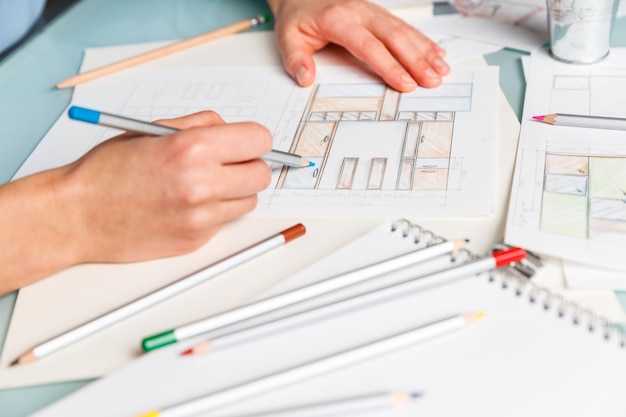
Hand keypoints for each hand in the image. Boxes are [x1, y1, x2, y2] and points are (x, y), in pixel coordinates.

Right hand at [61, 111, 272, 262]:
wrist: (78, 214)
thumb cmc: (108, 171)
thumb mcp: (153, 130)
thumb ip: (200, 125)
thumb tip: (233, 129)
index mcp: (192, 148)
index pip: (259, 140)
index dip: (255, 140)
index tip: (248, 143)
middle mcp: (202, 184)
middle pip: (262, 175)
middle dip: (249, 166)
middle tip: (229, 164)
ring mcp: (201, 217)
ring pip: (248, 201)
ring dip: (235, 191)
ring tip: (203, 185)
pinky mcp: (196, 240)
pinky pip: (225, 221)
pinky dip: (214, 212)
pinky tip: (186, 205)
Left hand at [267, 0, 450, 90]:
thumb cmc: (297, 18)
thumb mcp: (286, 37)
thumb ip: (295, 59)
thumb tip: (305, 78)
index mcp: (338, 19)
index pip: (368, 46)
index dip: (389, 65)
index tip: (404, 83)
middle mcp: (359, 12)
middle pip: (394, 37)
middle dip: (416, 60)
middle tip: (432, 81)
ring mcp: (372, 11)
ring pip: (404, 30)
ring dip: (425, 51)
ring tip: (440, 70)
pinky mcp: (378, 14)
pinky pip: (404, 26)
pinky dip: (422, 41)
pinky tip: (436, 53)